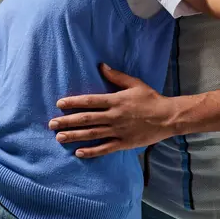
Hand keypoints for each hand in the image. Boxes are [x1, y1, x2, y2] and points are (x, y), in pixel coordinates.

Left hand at [48, 64, 175, 157]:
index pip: (89, 101)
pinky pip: (105, 148)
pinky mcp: (123, 143)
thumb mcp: (134, 83)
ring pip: (92, 134)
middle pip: (86, 119)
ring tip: (59, 138)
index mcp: (115, 100)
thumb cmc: (151, 98)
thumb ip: (116, 76)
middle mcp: (114, 116)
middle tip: (51, 124)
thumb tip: (101, 66)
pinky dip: (91, 151)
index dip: (73, 102)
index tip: (59, 104)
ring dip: (74, 136)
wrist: (168, 117)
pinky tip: (79, 152)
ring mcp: (118, 131)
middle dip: (67, 121)